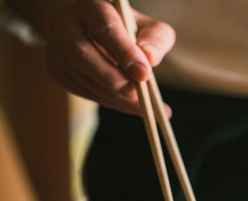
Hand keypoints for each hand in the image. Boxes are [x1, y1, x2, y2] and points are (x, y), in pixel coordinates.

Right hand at [11, 0, 174, 114]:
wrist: (101, 34)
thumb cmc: (132, 31)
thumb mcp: (151, 30)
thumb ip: (156, 41)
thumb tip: (150, 59)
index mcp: (92, 4)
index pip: (104, 27)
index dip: (124, 52)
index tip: (144, 74)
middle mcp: (65, 21)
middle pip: (81, 53)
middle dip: (112, 78)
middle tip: (137, 95)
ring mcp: (55, 46)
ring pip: (79, 74)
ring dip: (111, 95)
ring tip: (140, 105)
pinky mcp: (55, 68)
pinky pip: (78, 89)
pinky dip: (105, 100)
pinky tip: (126, 104)